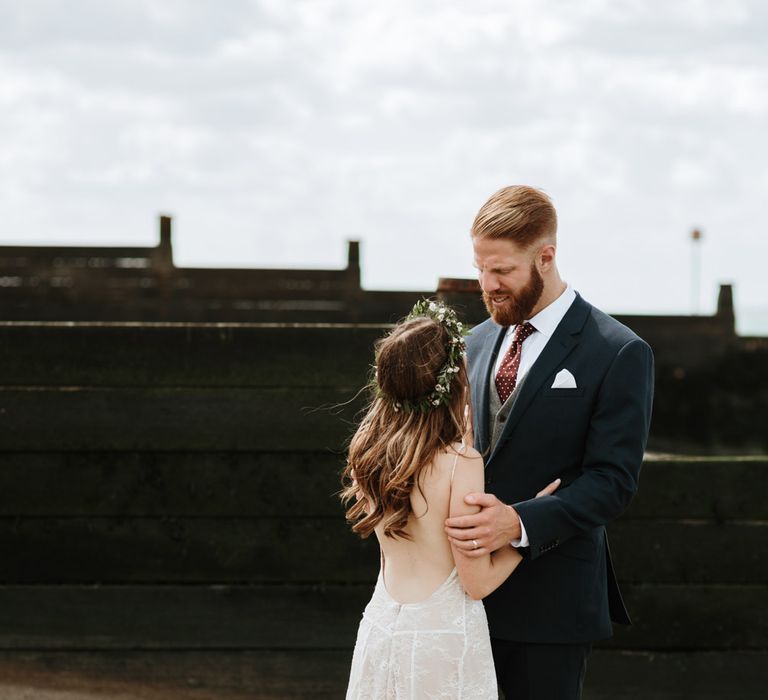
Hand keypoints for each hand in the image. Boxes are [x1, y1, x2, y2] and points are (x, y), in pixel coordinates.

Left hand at [444, 478, 560, 557]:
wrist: (514, 524)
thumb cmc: (499, 510)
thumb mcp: (491, 500)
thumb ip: (478, 497)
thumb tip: (465, 498)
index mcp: (484, 519)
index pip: (464, 522)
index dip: (453, 522)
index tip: (447, 521)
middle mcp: (486, 531)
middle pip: (463, 534)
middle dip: (451, 532)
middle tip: (446, 529)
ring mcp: (487, 542)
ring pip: (467, 545)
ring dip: (456, 542)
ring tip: (450, 537)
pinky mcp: (489, 548)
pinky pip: (475, 553)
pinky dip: (465, 552)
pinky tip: (459, 547)